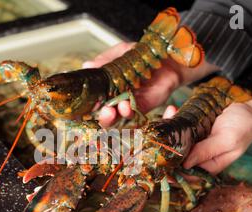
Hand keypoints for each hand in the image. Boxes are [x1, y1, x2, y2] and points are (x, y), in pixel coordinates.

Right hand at [84, 42, 218, 126]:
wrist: (168, 56)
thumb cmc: (144, 54)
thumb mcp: (122, 52)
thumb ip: (105, 59)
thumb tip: (86, 65)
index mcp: (108, 88)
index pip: (95, 102)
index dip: (87, 108)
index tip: (83, 108)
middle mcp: (117, 99)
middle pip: (104, 117)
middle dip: (101, 117)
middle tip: (102, 111)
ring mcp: (130, 104)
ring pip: (118, 119)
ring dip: (114, 117)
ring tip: (114, 108)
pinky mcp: (144, 106)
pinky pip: (134, 114)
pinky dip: (129, 113)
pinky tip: (126, 106)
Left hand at [171, 85, 251, 173]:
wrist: (251, 111)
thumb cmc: (243, 128)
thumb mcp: (227, 140)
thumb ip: (207, 151)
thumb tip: (185, 165)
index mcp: (207, 166)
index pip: (184, 174)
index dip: (170, 169)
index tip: (159, 157)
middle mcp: (198, 157)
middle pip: (175, 158)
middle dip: (165, 144)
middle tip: (163, 128)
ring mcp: (194, 144)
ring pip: (174, 141)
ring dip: (168, 128)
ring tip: (171, 111)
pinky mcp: (193, 131)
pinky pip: (178, 128)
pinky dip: (174, 118)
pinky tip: (174, 108)